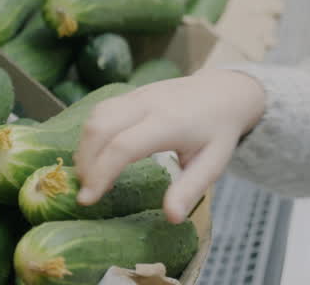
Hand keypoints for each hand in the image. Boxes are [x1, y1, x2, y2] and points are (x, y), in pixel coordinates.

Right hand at [73, 68, 266, 223]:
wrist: (225, 91)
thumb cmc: (218, 131)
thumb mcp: (213, 163)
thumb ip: (190, 189)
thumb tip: (172, 218)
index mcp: (170, 122)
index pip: (123, 146)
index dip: (101, 173)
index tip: (88, 200)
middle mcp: (149, 103)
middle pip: (100, 128)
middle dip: (85, 163)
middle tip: (87, 192)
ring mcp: (138, 94)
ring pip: (96, 116)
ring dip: (85, 148)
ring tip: (90, 177)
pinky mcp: (131, 93)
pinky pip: (101, 110)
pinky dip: (91, 135)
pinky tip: (96, 156)